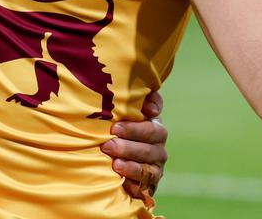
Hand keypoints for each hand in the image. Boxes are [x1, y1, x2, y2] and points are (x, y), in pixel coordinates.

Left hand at [101, 90, 166, 205]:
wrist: (104, 164)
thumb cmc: (105, 130)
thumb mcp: (106, 113)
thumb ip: (112, 98)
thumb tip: (107, 77)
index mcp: (148, 120)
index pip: (155, 108)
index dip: (154, 106)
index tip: (146, 109)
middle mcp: (157, 141)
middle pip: (154, 136)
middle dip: (133, 135)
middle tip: (112, 135)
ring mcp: (155, 163)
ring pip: (151, 161)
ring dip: (132, 161)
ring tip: (114, 162)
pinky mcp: (149, 182)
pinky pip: (147, 184)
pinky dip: (135, 182)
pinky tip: (122, 181)